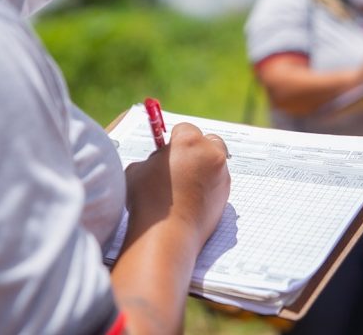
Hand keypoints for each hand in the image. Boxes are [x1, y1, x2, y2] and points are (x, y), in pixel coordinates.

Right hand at [124, 122, 230, 248]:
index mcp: (189, 141)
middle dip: (197, 149)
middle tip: (180, 163)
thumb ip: (152, 159)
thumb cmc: (147, 200)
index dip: (174, 140)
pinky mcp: (225, 196)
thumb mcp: (137, 169)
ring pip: (215, 163)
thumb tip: (157, 161)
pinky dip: (207, 187)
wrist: (166, 234)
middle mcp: (211, 154)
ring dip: (203, 169)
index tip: (167, 151)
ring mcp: (221, 176)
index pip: (185, 129)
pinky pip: (217, 184)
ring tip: (183, 186)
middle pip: (209, 141)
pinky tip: (189, 199)